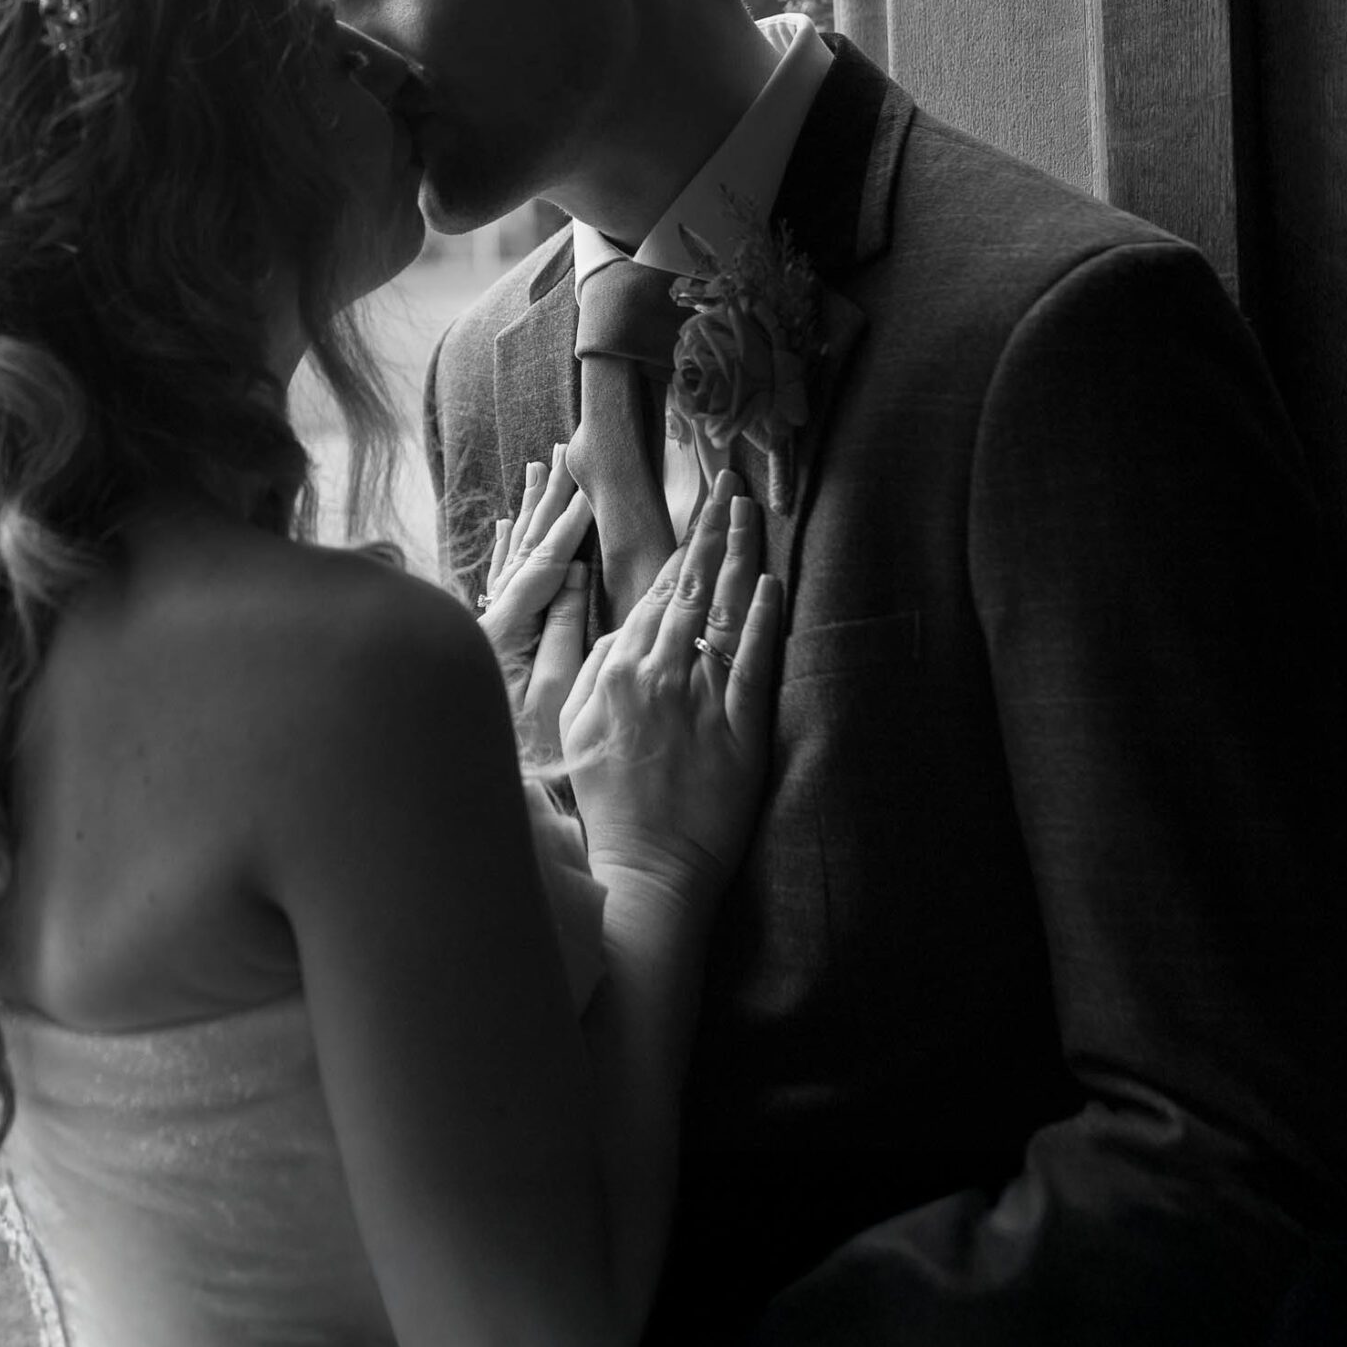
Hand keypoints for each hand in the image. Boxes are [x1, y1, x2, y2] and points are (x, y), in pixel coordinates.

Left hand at [476, 448, 594, 759]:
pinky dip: (509, 548)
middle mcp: (488, 620)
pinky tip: (512, 525)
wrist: (454, 785)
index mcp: (504, 631)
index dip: (568, 529)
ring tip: (537, 470)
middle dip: (546, 501)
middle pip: (521, 548)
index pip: (541, 566)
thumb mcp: (547, 697)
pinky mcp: (485, 637)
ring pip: (508, 556)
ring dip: (528, 513)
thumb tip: (573, 576)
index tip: (589, 491)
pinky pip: (498, 577)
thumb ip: (561, 634)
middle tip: (562, 452)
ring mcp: (484, 626)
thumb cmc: (514, 750)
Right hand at [559, 471, 784, 899]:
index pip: (656, 591)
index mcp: (617, 671)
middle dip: (712, 527)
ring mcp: (699, 700)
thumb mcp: (575, 729)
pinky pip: (752, 665)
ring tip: (751, 511)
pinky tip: (771, 584)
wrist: (645, 867)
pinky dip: (762, 621)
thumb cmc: (608, 803)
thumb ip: (592, 671)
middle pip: (691, 586)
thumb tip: (619, 632)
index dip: (682, 544)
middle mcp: (657, 675)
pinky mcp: (738, 732)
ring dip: (739, 555)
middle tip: (731, 479)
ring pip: (722, 613)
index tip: (700, 505)